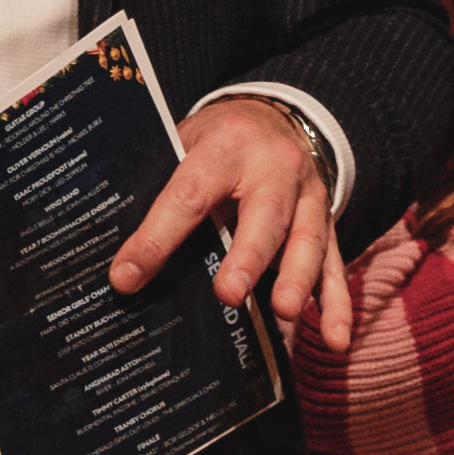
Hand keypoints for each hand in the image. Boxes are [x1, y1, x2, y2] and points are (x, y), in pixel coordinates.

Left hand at [108, 93, 344, 340]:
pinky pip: (335, 264)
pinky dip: (336, 304)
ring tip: (284, 314)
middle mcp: (276, 166)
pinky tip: (335, 339)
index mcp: (227, 144)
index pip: (189, 192)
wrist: (273, 115)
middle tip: (228, 295)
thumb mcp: (183, 144)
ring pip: (308, 239)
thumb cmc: (214, 141)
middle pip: (265, 213)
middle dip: (247, 257)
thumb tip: (117, 260)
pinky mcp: (327, 222)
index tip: (127, 277)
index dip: (157, 237)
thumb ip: (160, 189)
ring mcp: (309, 195)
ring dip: (297, 280)